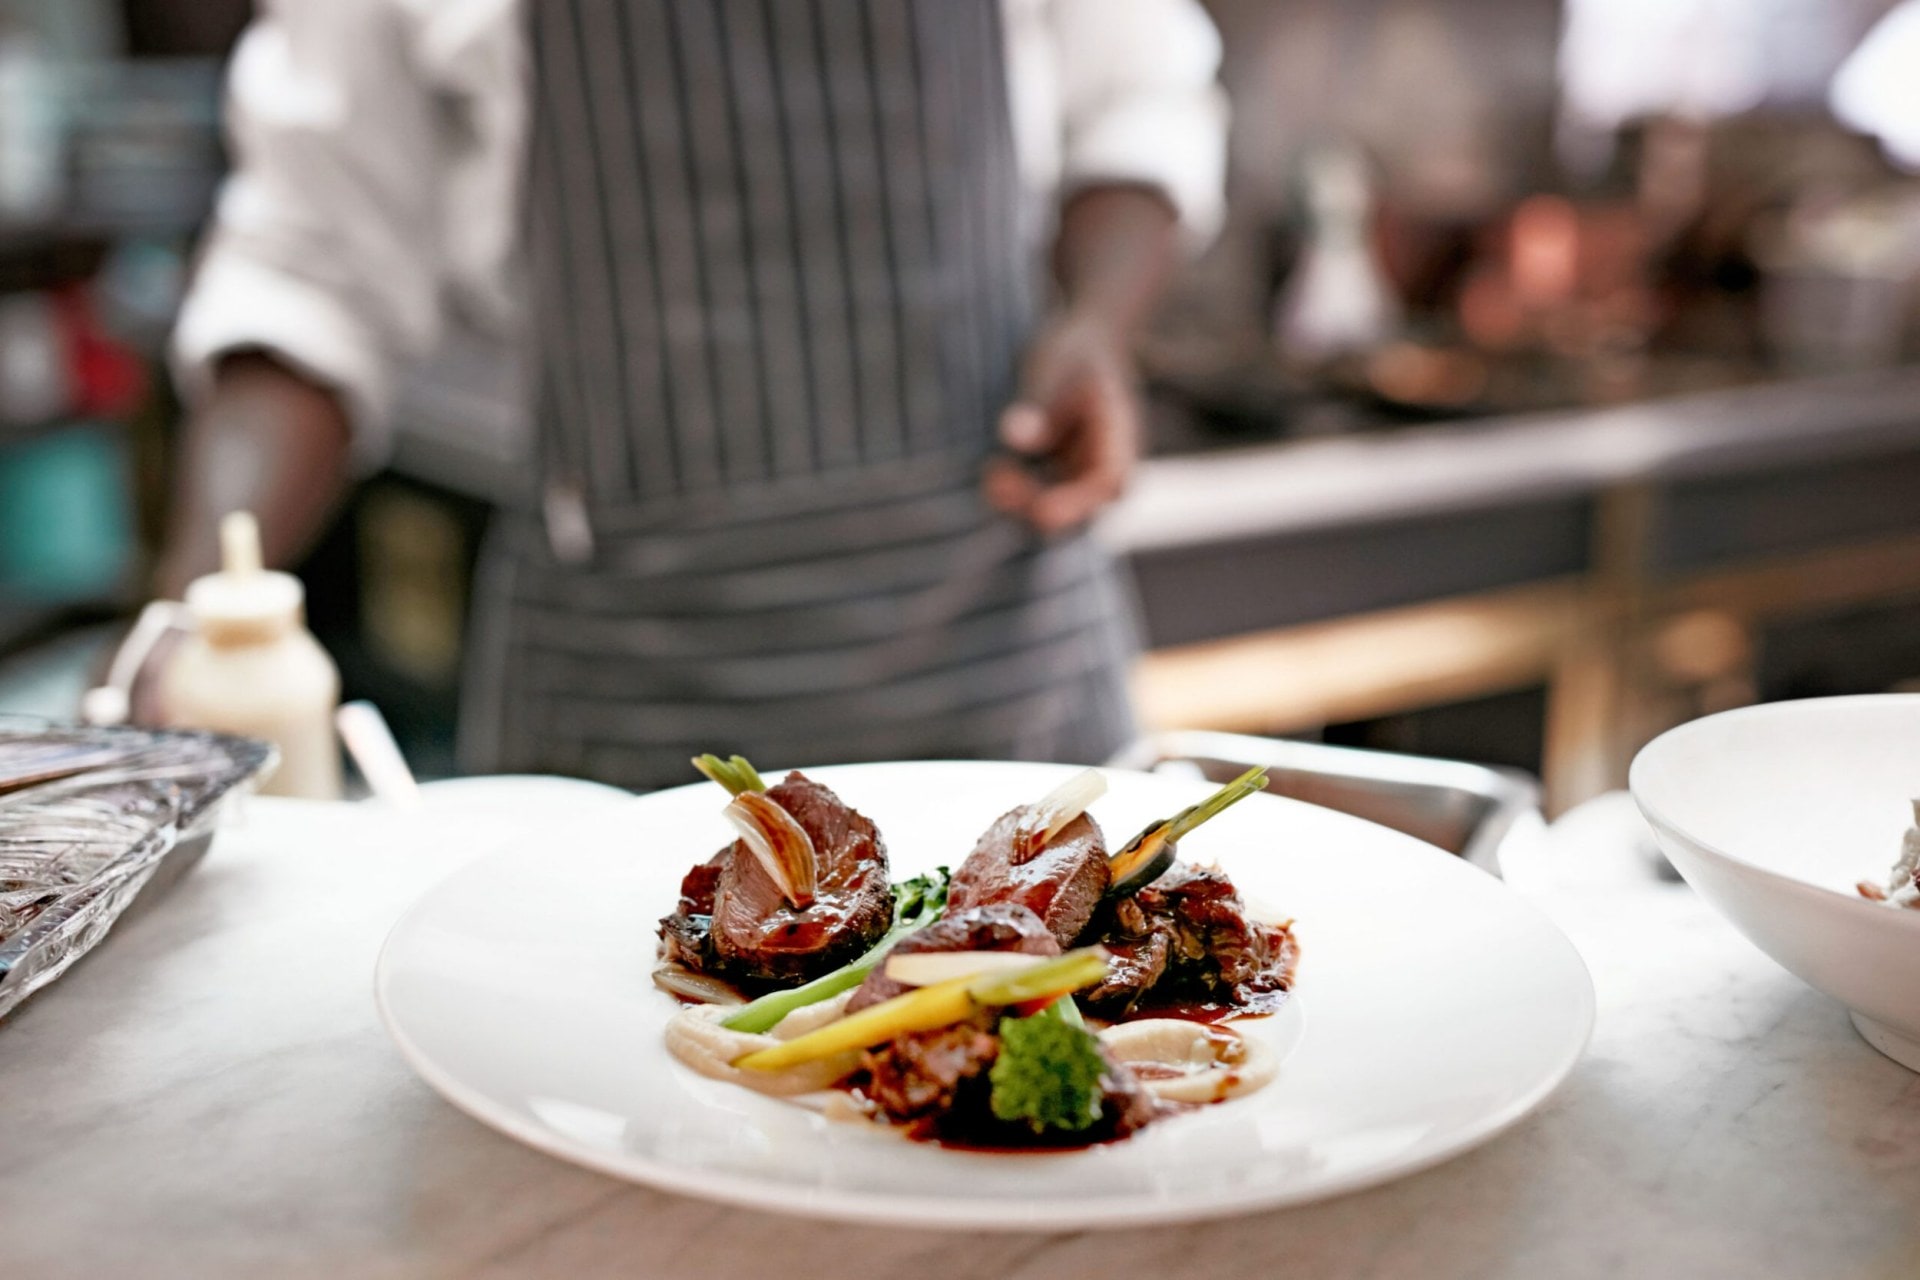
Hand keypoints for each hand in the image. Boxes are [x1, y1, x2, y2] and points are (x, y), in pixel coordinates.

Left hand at [984, 315, 1142, 533]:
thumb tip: (1015, 436)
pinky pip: (1041, 494)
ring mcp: (1087, 471)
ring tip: (992, 477)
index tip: (1040, 507)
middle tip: (995, 481)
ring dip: (1022, 501)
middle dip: (1037, 503)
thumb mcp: (1058, 366)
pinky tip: (994, 474)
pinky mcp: (1062, 474)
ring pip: (1059, 506)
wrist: (1085, 342)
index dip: (1078, 502)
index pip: (1110, 482)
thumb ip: (1041, 403)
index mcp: (1121, 434)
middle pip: (1082, 506)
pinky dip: (1017, 491)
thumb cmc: (1076, 350)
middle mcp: (1108, 461)